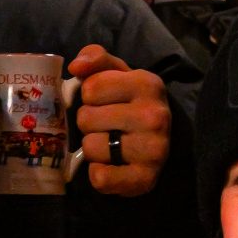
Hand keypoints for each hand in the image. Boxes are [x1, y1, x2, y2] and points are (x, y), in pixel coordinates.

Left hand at [69, 46, 170, 197]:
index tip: (106, 102)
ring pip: (90, 147)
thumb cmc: (131, 102)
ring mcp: (153, 150)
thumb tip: (76, 66)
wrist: (161, 141)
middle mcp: (154, 116)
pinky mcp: (145, 179)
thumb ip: (96, 59)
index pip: (91, 88)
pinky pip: (100, 178)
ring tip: (111, 145)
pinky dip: (100, 174)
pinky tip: (113, 166)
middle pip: (86, 119)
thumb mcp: (118, 74)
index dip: (90, 96)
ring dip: (94, 148)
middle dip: (90, 123)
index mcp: (148, 84)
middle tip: (108, 126)